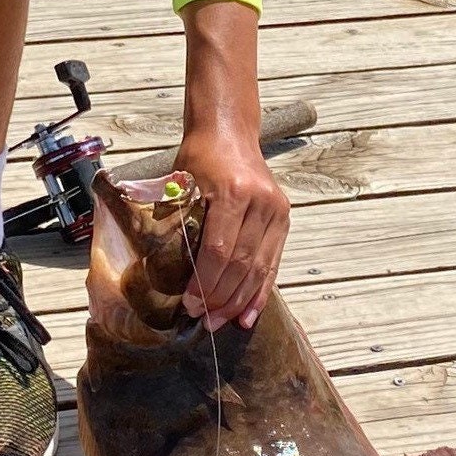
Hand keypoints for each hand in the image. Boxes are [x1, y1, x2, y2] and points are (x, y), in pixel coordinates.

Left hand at [175, 120, 287, 331]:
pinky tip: (249, 315)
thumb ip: (181, 224)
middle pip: (242, 264)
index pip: (220, 250)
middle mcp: (261, 202)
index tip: (190, 303)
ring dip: (239, 301)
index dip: (206, 282)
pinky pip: (273, 263)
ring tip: (222, 322)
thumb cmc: (200, 159)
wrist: (229, 133)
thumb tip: (172, 274)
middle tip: (203, 319)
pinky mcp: (284, 220)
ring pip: (260, 268)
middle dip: (221, 297)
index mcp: (234, 192)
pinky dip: (260, 292)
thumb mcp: (182, 185)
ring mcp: (277, 211)